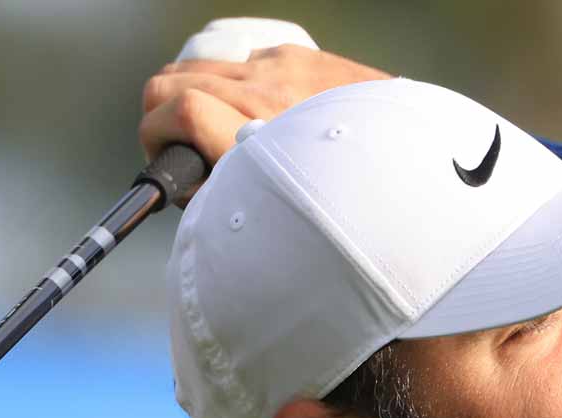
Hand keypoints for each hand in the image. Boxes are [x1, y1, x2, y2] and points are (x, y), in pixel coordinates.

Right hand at [138, 45, 391, 203]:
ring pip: (200, 66)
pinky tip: (264, 116)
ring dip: (194, 96)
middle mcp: (264, 96)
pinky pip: (245, 62)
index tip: (161, 159)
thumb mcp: (275, 217)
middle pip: (171, 82)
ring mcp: (281, 69)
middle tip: (180, 148)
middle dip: (161, 116)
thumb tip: (186, 191)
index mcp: (254, 141)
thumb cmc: (345, 200)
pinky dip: (240, 86)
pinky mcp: (298, 56)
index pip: (174, 110)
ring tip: (214, 131)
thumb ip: (223, 198)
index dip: (153, 135)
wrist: (409, 160)